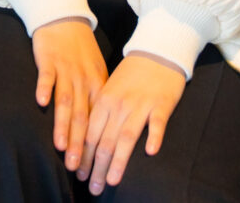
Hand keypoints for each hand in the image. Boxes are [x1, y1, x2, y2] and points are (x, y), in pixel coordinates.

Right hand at [31, 18, 107, 172]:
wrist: (65, 19)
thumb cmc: (79, 50)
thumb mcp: (94, 73)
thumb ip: (95, 98)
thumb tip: (98, 129)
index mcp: (97, 85)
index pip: (96, 121)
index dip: (92, 145)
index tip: (89, 166)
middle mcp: (83, 80)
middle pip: (82, 116)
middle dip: (79, 144)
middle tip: (76, 166)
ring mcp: (66, 70)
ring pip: (66, 101)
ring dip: (63, 125)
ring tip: (60, 146)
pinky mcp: (49, 59)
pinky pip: (47, 76)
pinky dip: (44, 88)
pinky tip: (41, 103)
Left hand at [79, 52, 185, 193]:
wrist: (156, 52)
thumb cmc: (131, 74)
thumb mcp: (109, 90)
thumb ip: (100, 113)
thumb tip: (88, 139)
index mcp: (104, 101)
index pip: (89, 133)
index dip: (83, 155)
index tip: (78, 174)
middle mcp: (119, 105)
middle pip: (105, 140)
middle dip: (96, 167)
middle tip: (92, 188)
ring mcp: (141, 105)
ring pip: (126, 137)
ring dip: (118, 161)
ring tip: (111, 181)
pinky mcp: (161, 105)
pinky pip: (157, 123)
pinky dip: (153, 137)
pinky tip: (150, 152)